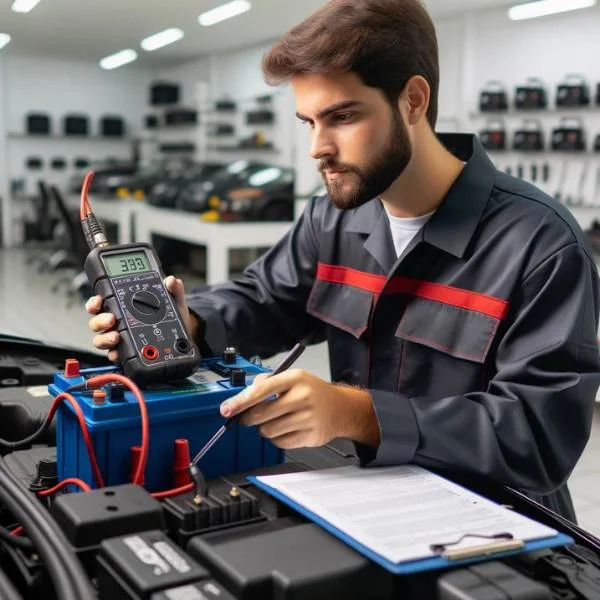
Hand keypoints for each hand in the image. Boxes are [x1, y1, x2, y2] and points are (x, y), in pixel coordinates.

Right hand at [85, 276, 193, 361]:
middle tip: (111, 319)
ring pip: (101, 339)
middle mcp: (117, 323)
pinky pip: (114, 354)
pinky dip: (115, 353)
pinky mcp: (126, 352)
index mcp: (123, 306)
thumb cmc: (170, 318)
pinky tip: (119, 352)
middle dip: (100, 321)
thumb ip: (173, 290)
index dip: (94, 301)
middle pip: (97, 322)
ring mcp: (119, 338)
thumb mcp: (173, 302)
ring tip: (116, 336)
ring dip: (105, 338)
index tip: (98, 300)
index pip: (101, 302)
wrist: (179, 339)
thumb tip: (171, 280)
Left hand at [220, 369, 380, 449]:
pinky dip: (276, 439)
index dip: (240, 401)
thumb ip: (269, 381)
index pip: (261, 390)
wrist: (342, 408)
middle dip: (248, 418)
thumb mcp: (294, 377)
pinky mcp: (310, 436)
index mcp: (295, 379)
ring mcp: (307, 418)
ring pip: (268, 431)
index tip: (226, 409)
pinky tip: (285, 429)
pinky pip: (280, 443)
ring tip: (275, 421)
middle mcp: (302, 397)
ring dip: (264, 429)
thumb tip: (244, 394)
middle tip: (248, 417)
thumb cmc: (314, 392)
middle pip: (260, 414)